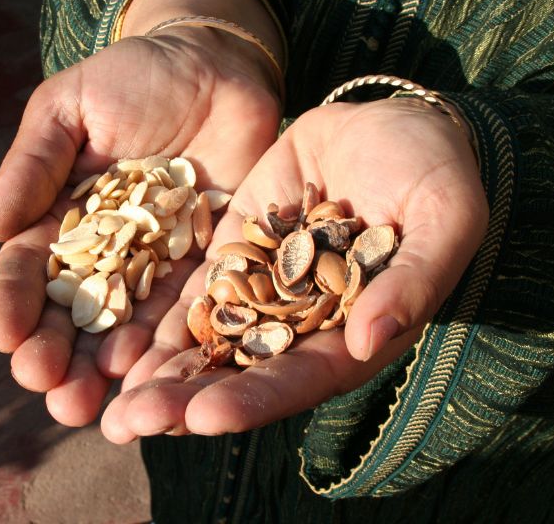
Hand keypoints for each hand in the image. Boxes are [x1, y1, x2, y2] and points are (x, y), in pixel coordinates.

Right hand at [0, 27, 280, 425]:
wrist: (212, 64)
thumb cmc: (131, 78)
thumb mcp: (67, 109)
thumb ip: (32, 165)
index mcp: (63, 218)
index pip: (31, 269)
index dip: (15, 303)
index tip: (3, 335)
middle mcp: (108, 251)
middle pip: (77, 312)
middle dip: (59, 354)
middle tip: (49, 392)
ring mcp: (159, 261)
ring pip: (129, 323)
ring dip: (110, 366)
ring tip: (92, 405)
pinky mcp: (208, 258)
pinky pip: (188, 306)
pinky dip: (170, 342)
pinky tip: (155, 375)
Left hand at [101, 98, 487, 441]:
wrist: (393, 127)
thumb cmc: (435, 173)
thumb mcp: (445, 218)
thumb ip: (414, 281)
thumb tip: (371, 339)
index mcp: (354, 330)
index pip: (301, 377)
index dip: (254, 400)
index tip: (203, 418)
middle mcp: (301, 321)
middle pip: (241, 371)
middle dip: (185, 400)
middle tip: (128, 426)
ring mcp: (263, 285)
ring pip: (207, 338)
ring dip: (159, 373)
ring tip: (108, 406)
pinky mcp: (235, 249)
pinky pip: (194, 289)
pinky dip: (158, 318)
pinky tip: (115, 342)